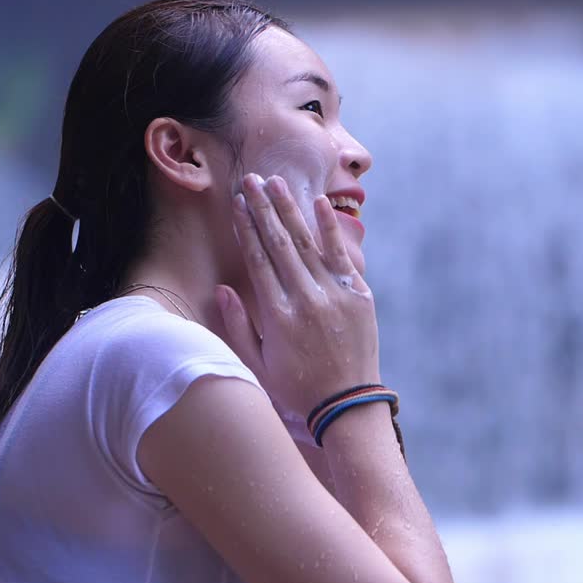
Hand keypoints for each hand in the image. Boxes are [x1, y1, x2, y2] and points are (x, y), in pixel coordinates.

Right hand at [213, 173, 379, 438]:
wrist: (347, 403)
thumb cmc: (297, 388)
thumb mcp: (257, 365)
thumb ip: (238, 326)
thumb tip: (223, 289)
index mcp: (277, 316)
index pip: (257, 260)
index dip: (245, 228)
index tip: (236, 203)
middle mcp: (305, 299)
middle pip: (278, 243)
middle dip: (263, 208)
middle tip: (251, 180)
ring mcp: (334, 294)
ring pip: (307, 243)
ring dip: (291, 210)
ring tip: (277, 183)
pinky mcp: (358, 295)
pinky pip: (341, 255)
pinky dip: (330, 229)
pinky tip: (319, 204)